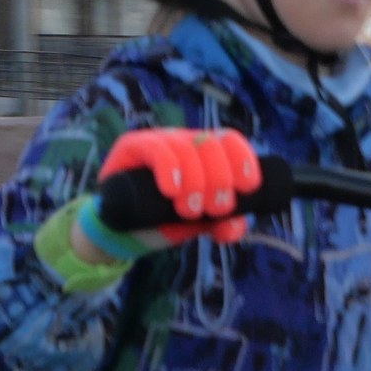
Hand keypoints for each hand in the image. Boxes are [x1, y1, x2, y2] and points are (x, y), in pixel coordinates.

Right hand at [89, 127, 261, 253]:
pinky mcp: (133, 146)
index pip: (230, 140)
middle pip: (211, 144)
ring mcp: (159, 141)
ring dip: (195, 183)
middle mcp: (184, 141)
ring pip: (186, 149)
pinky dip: (169, 170)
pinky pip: (156, 150)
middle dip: (220, 180)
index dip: (243, 160)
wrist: (123, 230)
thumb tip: (235, 226)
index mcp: (205, 153)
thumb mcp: (199, 223)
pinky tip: (171, 191)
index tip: (247, 187)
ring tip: (189, 211)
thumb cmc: (164, 218)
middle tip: (214, 209)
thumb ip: (222, 224)